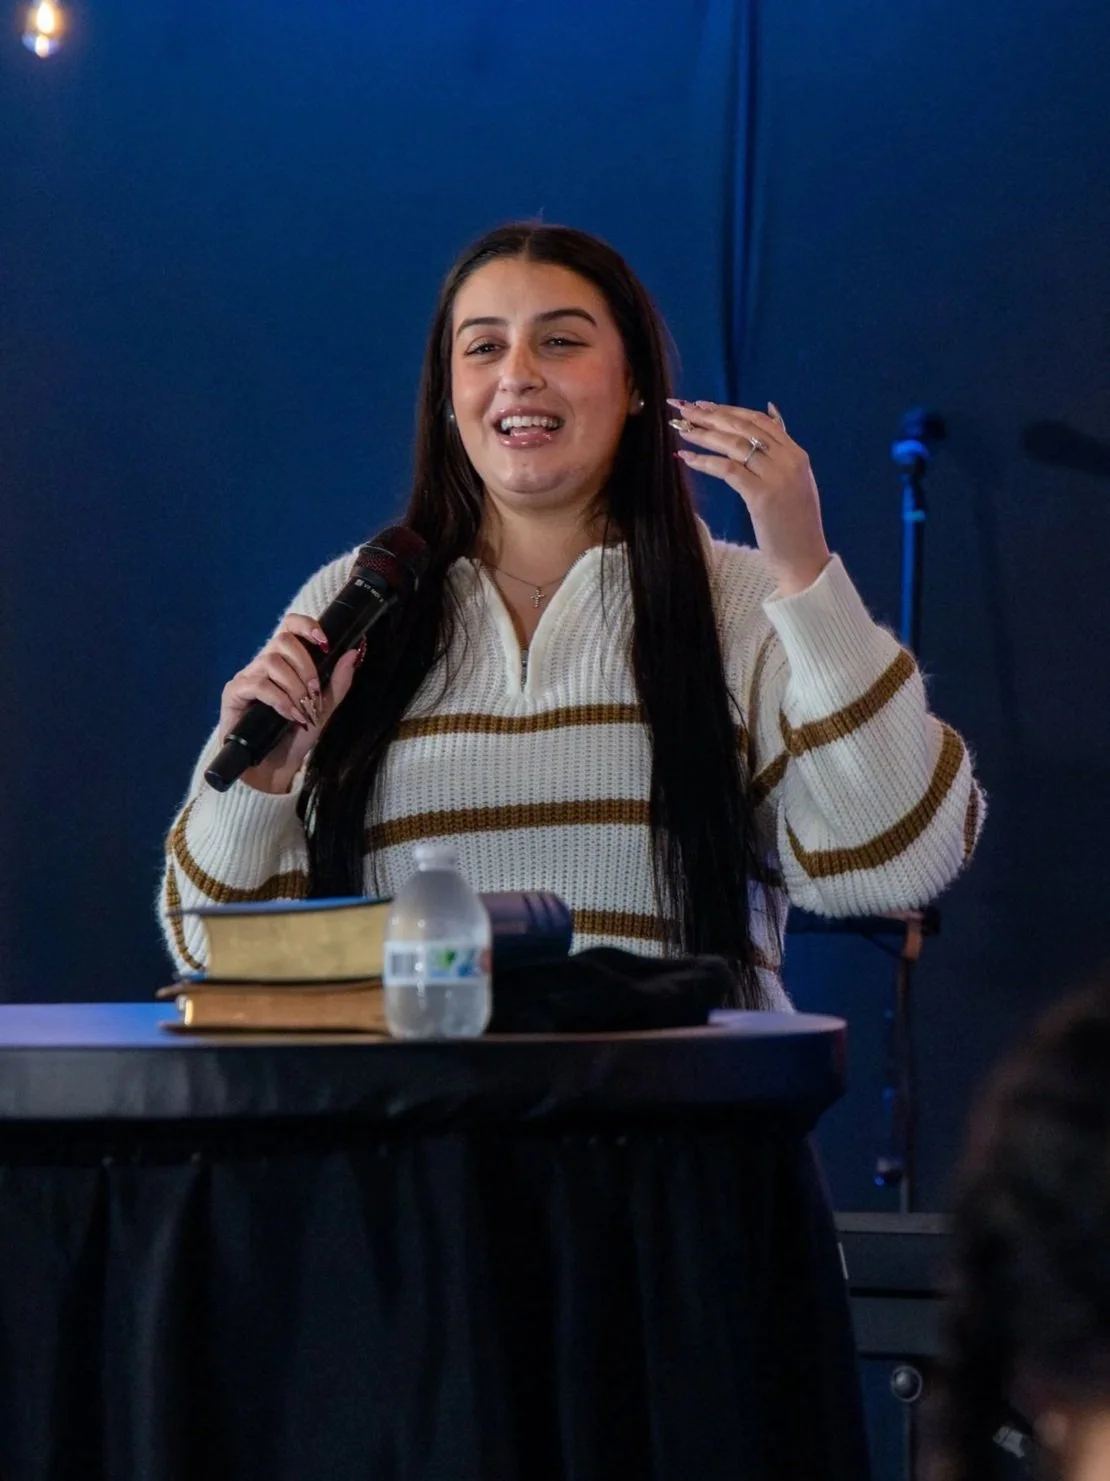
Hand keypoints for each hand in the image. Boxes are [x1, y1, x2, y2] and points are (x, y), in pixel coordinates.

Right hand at [216, 614, 360, 793]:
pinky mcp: (234, 693)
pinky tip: (291, 716)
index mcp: (285, 661)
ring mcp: (247, 676)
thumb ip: (338, 682)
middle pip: (283, 640)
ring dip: (295, 686)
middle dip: (306, 667)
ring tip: (303, 709)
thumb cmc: (296, 735)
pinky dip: (280, 700)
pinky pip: (258, 685)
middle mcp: (264, 663)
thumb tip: (352, 653)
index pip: (290, 625)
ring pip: (272, 662)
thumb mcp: (324, 708)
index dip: (306, 626)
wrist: (275, 766)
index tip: (325, 643)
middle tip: (314, 693)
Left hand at [669, 399, 831, 595]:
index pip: (758, 421)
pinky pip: (728, 469)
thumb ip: (782, 447)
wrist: (804, 558)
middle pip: (743, 428)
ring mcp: (777, 477)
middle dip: (711, 416)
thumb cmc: (794, 524)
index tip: (704, 405)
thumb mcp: (795, 479)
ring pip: (734, 445)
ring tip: (681, 430)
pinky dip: (705, 461)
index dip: (729, 410)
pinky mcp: (762, 496)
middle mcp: (789, 460)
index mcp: (797, 454)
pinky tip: (686, 458)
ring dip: (704, 435)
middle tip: (684, 410)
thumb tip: (771, 410)